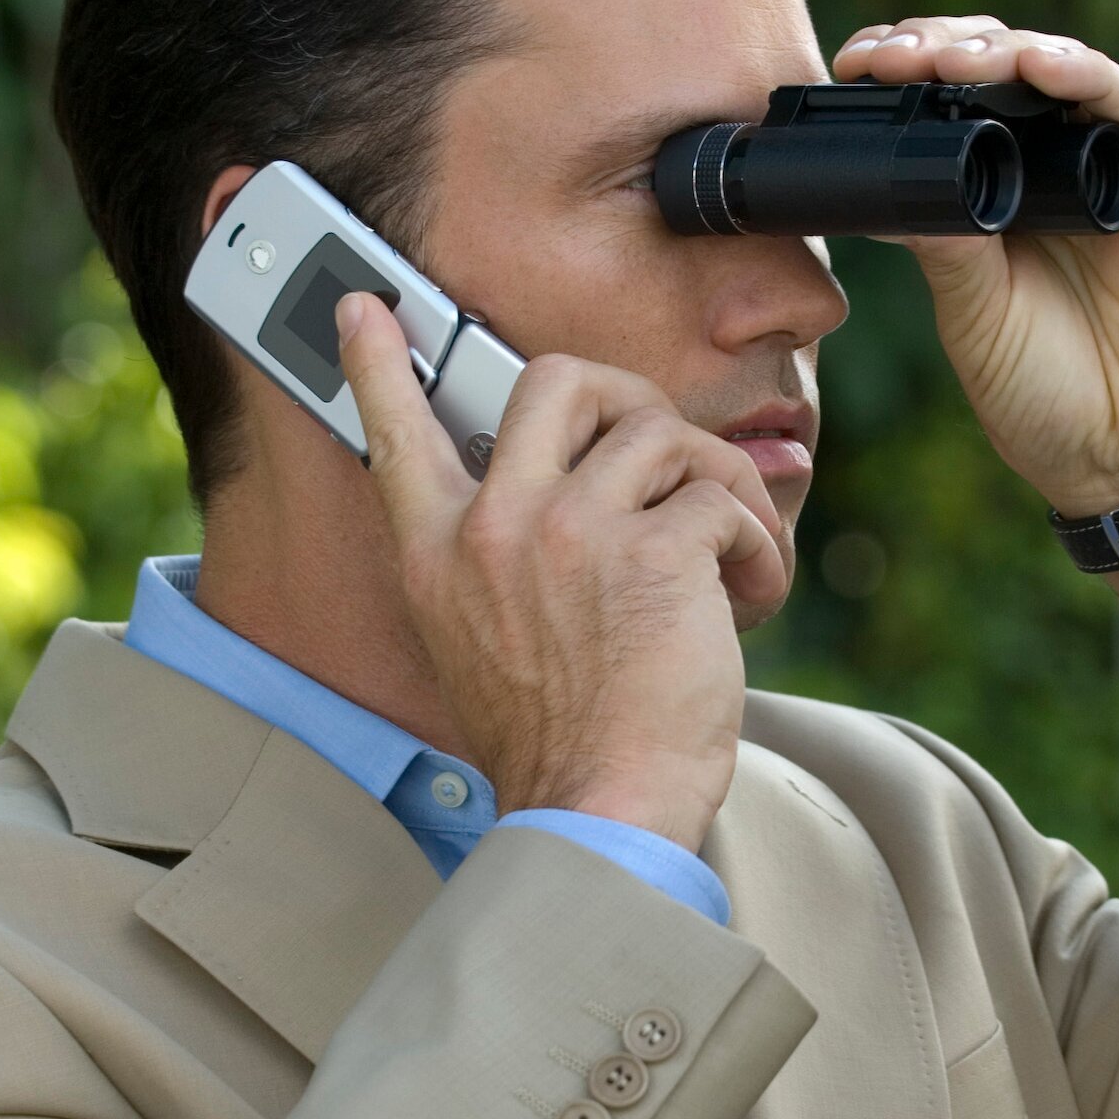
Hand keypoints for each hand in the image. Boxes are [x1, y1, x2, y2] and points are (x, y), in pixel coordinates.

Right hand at [334, 293, 788, 850]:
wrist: (598, 814)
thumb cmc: (559, 742)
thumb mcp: (478, 643)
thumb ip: (496, 563)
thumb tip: (564, 498)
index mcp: (438, 553)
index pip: (397, 435)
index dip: (381, 362)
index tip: (362, 304)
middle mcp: (495, 527)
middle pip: (559, 378)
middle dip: (628, 399)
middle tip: (662, 457)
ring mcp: (573, 533)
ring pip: (662, 431)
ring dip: (715, 488)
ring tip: (729, 558)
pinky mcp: (656, 553)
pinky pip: (722, 499)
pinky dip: (756, 545)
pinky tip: (753, 595)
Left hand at [830, 17, 1118, 605]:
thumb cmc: (1047, 396)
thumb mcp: (972, 316)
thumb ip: (942, 244)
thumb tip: (884, 178)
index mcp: (982, 199)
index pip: (939, 110)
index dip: (899, 78)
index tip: (849, 66)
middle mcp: (1039, 172)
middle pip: (989, 73)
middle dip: (935, 48)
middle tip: (886, 55)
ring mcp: (1097, 172)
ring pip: (1050, 73)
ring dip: (996, 49)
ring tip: (945, 57)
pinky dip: (1082, 73)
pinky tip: (1038, 65)